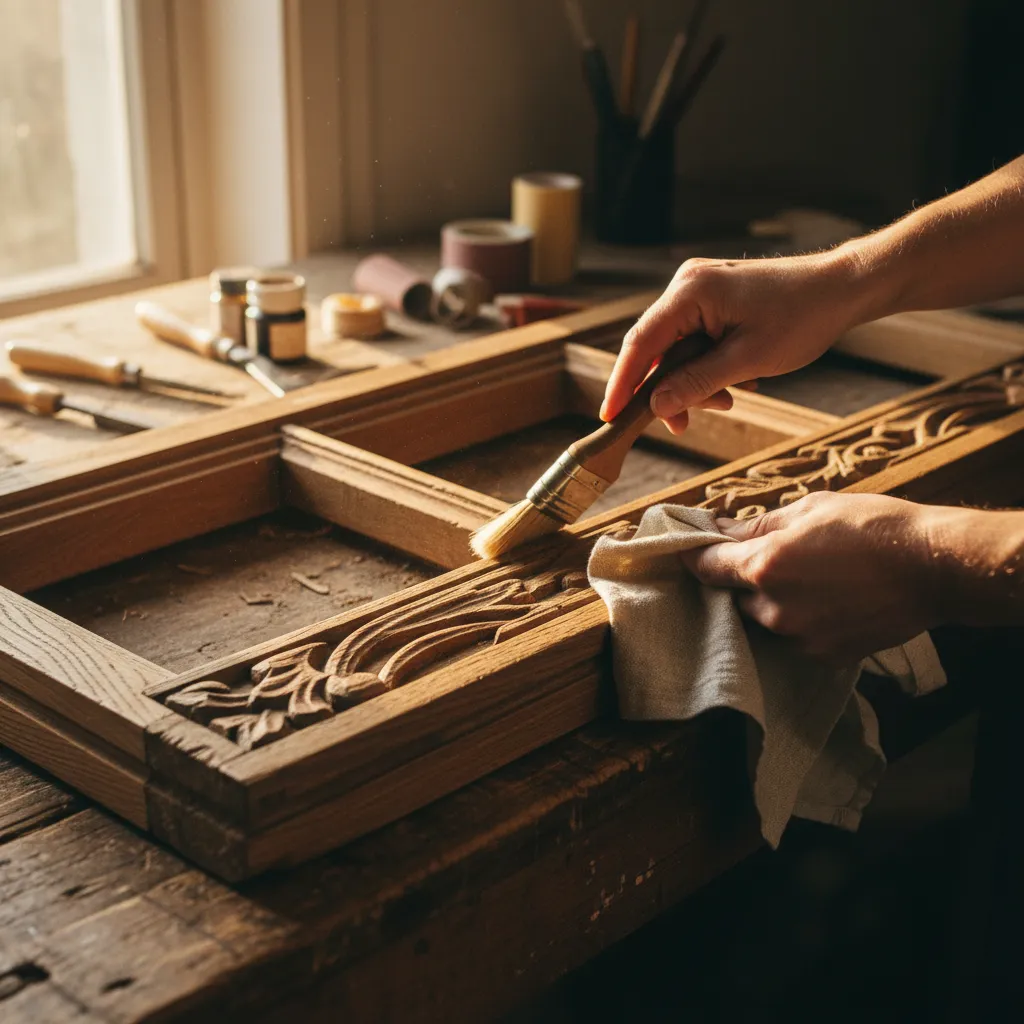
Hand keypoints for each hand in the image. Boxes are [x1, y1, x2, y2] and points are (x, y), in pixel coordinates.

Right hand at [601, 249, 868, 433]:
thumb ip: (697, 383)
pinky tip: (734, 381)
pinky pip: (693, 340)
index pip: (640, 343)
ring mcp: (698, 290)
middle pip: (655, 348)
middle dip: (669, 389)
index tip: (609, 417)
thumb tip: (656, 406)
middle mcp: (686, 285)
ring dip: (693, 381)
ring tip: (728, 400)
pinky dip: (706, 367)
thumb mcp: (747, 361)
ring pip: (675, 348)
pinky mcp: (712, 299)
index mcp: (690, 291)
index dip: (622, 384)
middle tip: (686, 425)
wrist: (842, 288)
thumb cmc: (802, 317)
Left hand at [682, 492, 941, 664]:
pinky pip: (796, 638)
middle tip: (777, 559)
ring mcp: (799, 638)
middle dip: (746, 580)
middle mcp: (773, 609)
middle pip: (736, 597)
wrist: (934, 568)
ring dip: (775, 602)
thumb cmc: (873, 526)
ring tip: (813, 579)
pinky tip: (831, 600)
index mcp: (763, 566)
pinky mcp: (825, 656)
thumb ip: (757, 525)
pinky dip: (803, 621)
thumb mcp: (810, 509)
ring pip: (766, 620)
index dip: (694, 557)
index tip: (690, 551)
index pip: (706, 568)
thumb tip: (719, 528)